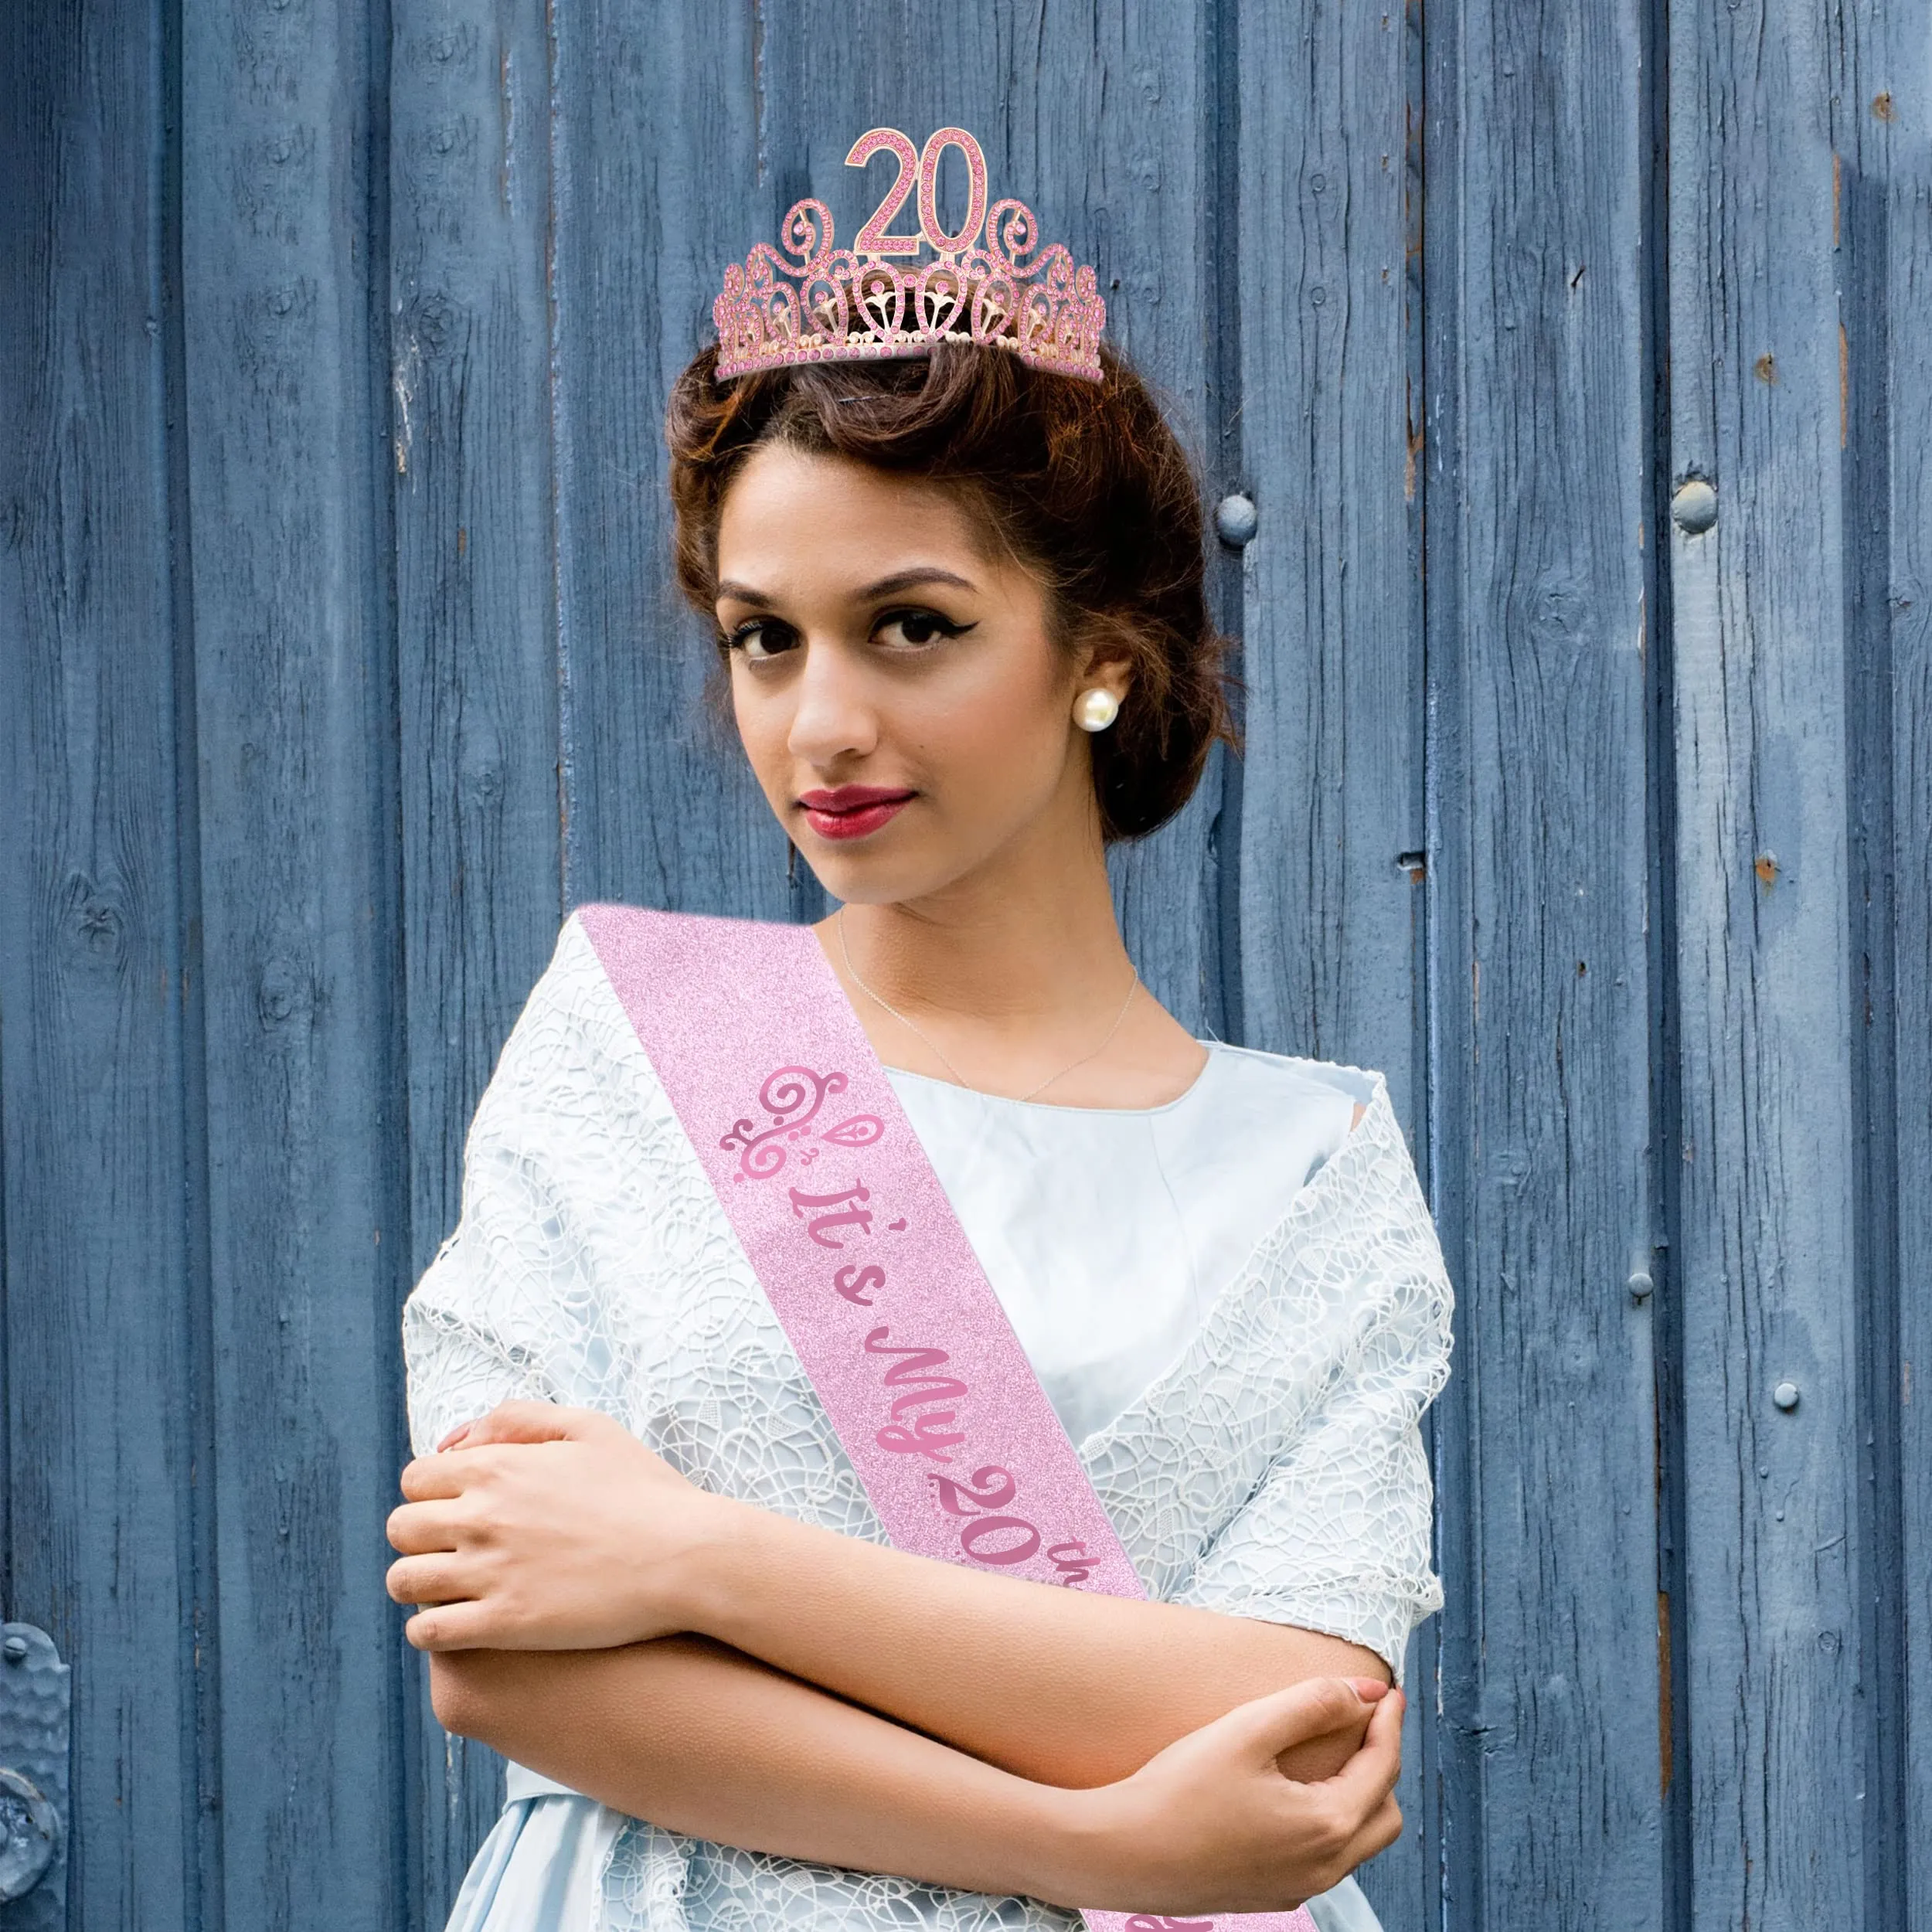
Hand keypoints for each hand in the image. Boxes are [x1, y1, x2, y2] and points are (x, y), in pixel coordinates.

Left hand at [386, 1401, 734, 1651]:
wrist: (687, 1555)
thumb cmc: (645, 1491)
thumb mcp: (590, 1427)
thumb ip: (519, 1418)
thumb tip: (456, 1439)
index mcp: (499, 1467)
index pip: (415, 1479)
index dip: (431, 1495)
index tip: (455, 1511)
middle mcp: (483, 1516)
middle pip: (401, 1529)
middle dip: (418, 1539)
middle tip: (450, 1552)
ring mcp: (490, 1572)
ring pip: (404, 1582)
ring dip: (418, 1586)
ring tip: (448, 1593)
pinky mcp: (504, 1624)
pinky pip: (428, 1633)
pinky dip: (430, 1632)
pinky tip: (459, 1629)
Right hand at [1056, 1677, 1403, 1913]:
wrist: (1122, 1854)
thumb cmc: (1179, 1790)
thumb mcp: (1247, 1730)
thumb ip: (1311, 1704)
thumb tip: (1365, 1691)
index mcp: (1327, 1827)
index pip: (1383, 1767)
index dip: (1388, 1722)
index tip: (1388, 1689)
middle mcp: (1323, 1868)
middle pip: (1385, 1814)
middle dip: (1383, 1763)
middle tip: (1365, 1720)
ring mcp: (1297, 1888)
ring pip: (1357, 1842)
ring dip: (1359, 1795)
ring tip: (1335, 1752)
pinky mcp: (1270, 1895)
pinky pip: (1324, 1860)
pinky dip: (1331, 1822)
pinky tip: (1296, 1795)